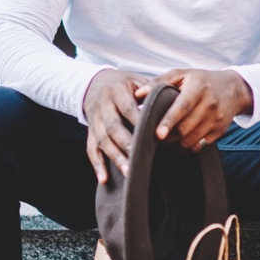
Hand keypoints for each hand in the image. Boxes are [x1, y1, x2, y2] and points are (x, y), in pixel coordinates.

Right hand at [82, 69, 147, 183]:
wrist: (95, 83)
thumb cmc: (122, 84)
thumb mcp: (135, 80)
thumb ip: (150, 91)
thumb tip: (169, 103)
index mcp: (116, 91)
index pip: (127, 108)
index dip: (137, 120)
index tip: (151, 133)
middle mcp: (103, 106)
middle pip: (112, 127)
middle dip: (125, 143)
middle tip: (138, 157)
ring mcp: (95, 120)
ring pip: (102, 140)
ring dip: (114, 157)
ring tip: (127, 171)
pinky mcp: (90, 132)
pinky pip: (91, 149)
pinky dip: (97, 165)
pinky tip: (104, 179)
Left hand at [138, 69, 253, 150]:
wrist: (234, 88)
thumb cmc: (202, 80)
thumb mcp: (182, 74)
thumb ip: (159, 82)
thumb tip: (138, 94)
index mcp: (198, 88)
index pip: (182, 107)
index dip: (168, 121)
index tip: (157, 134)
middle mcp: (210, 104)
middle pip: (185, 128)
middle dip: (168, 136)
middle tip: (155, 136)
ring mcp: (216, 119)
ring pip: (191, 140)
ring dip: (176, 143)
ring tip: (167, 138)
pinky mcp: (220, 131)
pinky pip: (200, 146)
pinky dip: (187, 146)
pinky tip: (180, 141)